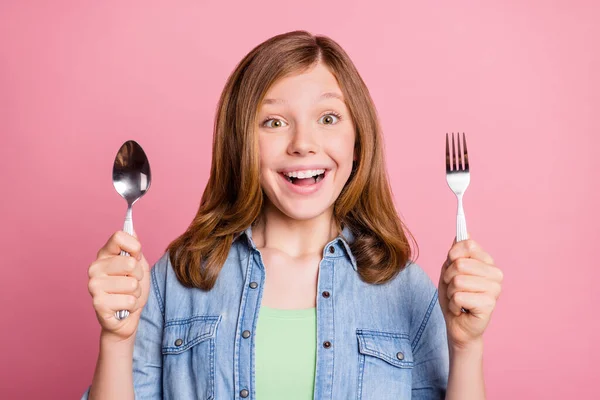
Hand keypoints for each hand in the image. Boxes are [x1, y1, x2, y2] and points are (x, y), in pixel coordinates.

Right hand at [87, 231, 150, 342]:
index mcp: (104, 255)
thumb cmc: (132, 289)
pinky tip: (122, 307)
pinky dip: (131, 306)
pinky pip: (129, 301)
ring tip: (126, 296)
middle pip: (130, 263)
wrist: (127, 317)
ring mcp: (94, 286)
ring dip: (135, 293)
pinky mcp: (98, 304)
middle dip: (138, 276)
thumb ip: (134, 247)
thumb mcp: (138, 265)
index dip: (135, 248)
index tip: (136, 258)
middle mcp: (94, 268)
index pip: (119, 237)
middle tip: (131, 283)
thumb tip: (131, 227)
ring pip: (132, 284)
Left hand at [438, 235, 502, 349]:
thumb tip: (464, 231)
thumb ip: (457, 252)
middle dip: (448, 278)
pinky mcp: (489, 304)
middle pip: (459, 264)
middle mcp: (496, 274)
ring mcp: (495, 289)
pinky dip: (453, 304)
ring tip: (458, 300)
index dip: (452, 256)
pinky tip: (461, 309)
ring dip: (450, 292)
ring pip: (458, 281)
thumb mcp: (450, 270)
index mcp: (488, 262)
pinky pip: (459, 296)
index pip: (467, 245)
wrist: (457, 325)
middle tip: (454, 289)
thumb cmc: (454, 296)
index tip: (452, 267)